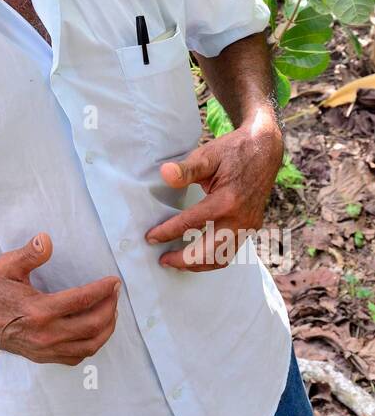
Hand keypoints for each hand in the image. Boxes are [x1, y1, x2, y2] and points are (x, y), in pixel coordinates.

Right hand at [0, 232, 120, 364]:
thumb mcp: (6, 265)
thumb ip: (29, 254)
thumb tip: (46, 239)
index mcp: (39, 310)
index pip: (82, 301)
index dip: (103, 290)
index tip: (114, 281)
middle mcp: (45, 334)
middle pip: (93, 325)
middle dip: (110, 308)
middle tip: (115, 293)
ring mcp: (44, 349)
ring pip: (89, 345)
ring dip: (106, 329)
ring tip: (111, 311)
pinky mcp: (42, 357)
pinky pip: (76, 356)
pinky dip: (91, 345)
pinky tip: (94, 330)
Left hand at [143, 112, 284, 271]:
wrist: (264, 150)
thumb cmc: (233, 151)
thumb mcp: (208, 155)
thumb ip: (186, 169)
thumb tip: (165, 174)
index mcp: (226, 201)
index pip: (189, 224)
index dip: (167, 233)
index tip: (150, 238)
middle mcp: (239, 219)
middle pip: (208, 253)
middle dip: (183, 261)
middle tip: (163, 260)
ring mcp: (248, 226)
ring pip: (222, 259)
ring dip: (198, 265)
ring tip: (178, 263)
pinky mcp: (251, 227)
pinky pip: (231, 252)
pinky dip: (213, 259)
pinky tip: (198, 256)